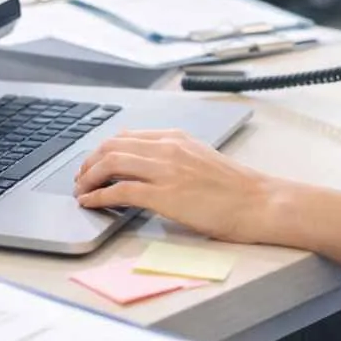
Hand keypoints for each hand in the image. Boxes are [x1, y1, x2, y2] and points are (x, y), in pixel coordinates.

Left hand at [73, 129, 288, 243]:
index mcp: (176, 138)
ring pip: (111, 163)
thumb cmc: (235, 188)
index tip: (92, 164)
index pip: (126, 136)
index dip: (102, 150)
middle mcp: (168, 148)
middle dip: (89, 162)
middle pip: (112, 146)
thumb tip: (145, 164)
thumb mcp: (201, 159)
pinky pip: (120, 191)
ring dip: (88, 178)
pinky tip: (90, 203)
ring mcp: (166, 170)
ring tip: (81, 191)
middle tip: (80, 179)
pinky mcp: (165, 195)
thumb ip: (173, 156)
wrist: (259, 202)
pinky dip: (98, 196)